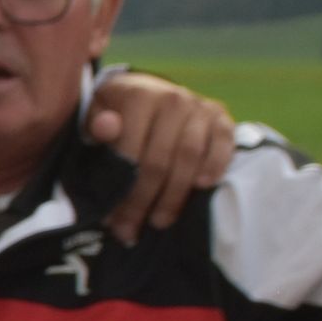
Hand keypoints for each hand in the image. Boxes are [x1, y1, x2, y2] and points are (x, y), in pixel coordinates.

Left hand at [83, 72, 237, 242]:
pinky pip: (223, 144)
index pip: (130, 150)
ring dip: (175, 195)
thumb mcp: (97, 115)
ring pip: (189, 157)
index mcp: (138, 95)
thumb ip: (97, 125)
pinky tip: (203, 188)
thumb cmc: (117, 112)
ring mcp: (200, 107)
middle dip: (143, 200)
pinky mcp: (221, 116)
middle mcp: (172, 98)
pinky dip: (216, 165)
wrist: (148, 91)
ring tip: (160, 221)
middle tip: (131, 230)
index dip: (120, 188)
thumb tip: (106, 128)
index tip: (110, 218)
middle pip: (159, 159)